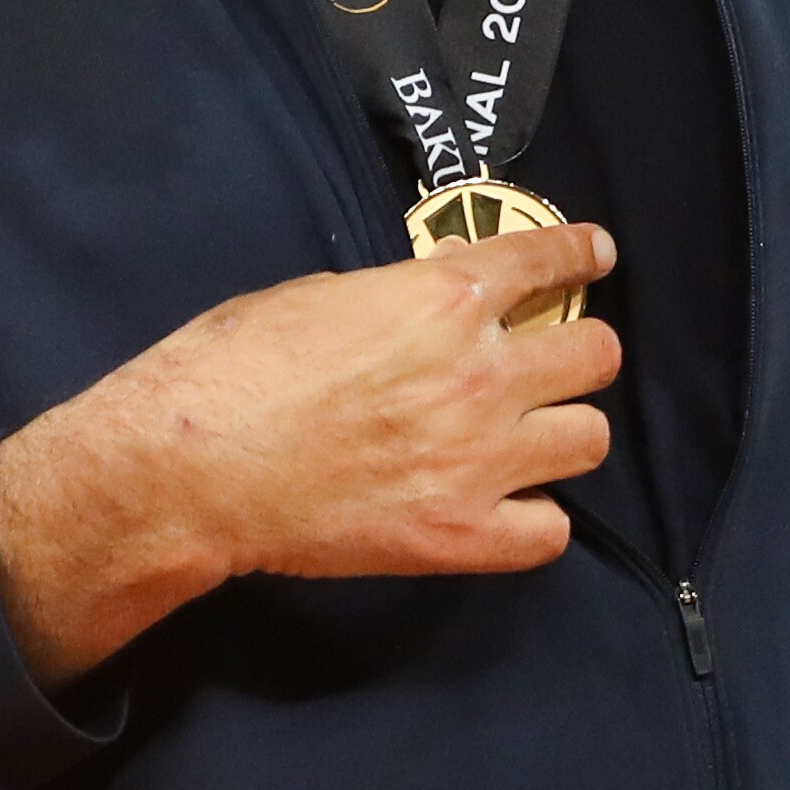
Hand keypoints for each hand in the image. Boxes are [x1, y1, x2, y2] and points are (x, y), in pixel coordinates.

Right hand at [0, 220, 620, 684]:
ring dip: (561, 432)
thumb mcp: (318, 295)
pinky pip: (551, 531)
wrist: (193, 467)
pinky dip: (532, 517)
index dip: (583, 253)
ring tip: (526, 438)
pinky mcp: (462, 536)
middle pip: (596, 353)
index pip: (550, 258)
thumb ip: (400, 294)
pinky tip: (502, 506)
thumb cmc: (235, 366)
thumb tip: (446, 293)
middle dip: (576, 350)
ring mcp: (480, 459)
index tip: (596, 256)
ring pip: (591, 439)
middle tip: (547, 362)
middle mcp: (481, 372)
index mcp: (443, 298)